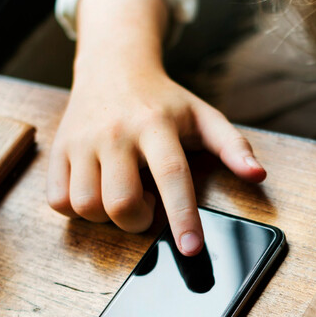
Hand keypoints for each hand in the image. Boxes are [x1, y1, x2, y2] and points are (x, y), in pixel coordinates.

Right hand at [45, 0, 265, 255]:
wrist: (113, 67)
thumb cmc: (163, 101)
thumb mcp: (203, 116)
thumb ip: (233, 146)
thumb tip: (257, 174)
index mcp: (156, 124)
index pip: (171, 176)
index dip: (183, 217)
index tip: (192, 249)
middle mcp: (115, 133)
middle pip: (121, 202)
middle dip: (139, 222)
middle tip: (150, 206)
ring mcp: (81, 141)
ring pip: (87, 206)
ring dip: (108, 217)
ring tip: (125, 194)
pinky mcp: (58, 151)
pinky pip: (59, 201)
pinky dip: (78, 209)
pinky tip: (97, 191)